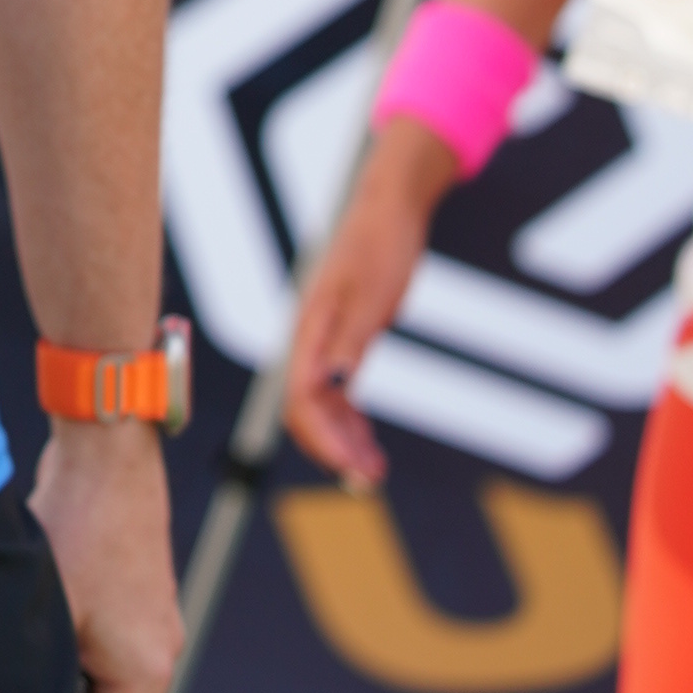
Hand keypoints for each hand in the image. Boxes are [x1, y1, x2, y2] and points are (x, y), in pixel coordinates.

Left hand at [29, 417, 181, 692]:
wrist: (107, 455)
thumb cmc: (80, 528)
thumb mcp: (47, 616)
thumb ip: (37, 680)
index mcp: (145, 673)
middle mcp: (158, 655)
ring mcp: (150, 628)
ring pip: (106, 690)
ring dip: (66, 692)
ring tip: (19, 679)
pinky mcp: (134, 602)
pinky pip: (105, 653)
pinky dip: (72, 658)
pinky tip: (35, 639)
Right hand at [282, 117, 456, 487]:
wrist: (390, 211)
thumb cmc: (380, 245)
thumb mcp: (371, 295)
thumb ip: (348, 339)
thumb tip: (331, 386)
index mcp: (310, 330)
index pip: (302, 400)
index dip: (323, 440)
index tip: (351, 469)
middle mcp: (310, 342)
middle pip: (307, 412)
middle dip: (333, 450)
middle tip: (367, 481)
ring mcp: (324, 344)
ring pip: (322, 408)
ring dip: (343, 442)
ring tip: (373, 472)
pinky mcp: (342, 341)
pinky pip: (336, 395)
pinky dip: (350, 422)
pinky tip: (368, 442)